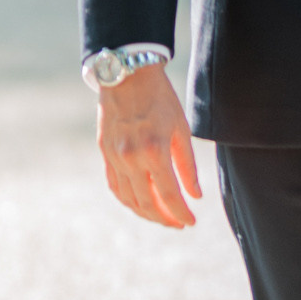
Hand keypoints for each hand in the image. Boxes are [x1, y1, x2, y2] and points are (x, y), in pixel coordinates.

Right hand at [97, 63, 202, 226]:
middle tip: (178, 224)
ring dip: (145, 213)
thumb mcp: (181, 128)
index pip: (170, 195)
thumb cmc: (160, 98)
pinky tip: (139, 203)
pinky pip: (114, 185)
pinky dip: (127, 199)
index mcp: (155, 151)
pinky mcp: (105, 152)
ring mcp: (115, 157)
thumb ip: (188, 166)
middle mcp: (132, 158)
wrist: (128, 74)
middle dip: (165, 219)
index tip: (191, 222)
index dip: (181, 213)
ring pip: (128, 199)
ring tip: (161, 217)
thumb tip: (196, 195)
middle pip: (147, 203)